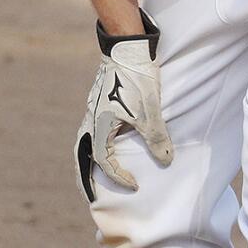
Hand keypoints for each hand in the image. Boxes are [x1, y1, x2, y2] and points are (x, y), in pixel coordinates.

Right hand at [74, 10, 173, 202]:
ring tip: (89, 179)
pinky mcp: (98, 104)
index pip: (104, 162)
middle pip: (81, 157)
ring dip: (84, 164)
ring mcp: (92, 111)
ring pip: (82, 144)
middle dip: (84, 180)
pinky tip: (102, 148)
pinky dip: (90, 148)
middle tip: (89, 199)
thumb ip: (156, 137)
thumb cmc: (137, 78)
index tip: (135, 185)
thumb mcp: (150, 110)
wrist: (127, 48)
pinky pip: (89, 133)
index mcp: (100, 126)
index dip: (118, 177)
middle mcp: (91, 120)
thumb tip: (166, 161)